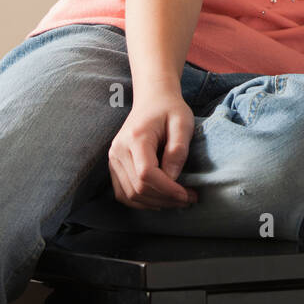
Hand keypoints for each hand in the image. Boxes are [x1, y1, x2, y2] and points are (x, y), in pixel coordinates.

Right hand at [108, 89, 199, 209]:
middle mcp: (119, 150)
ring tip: (178, 200)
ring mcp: (113, 159)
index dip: (167, 189)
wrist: (152, 99)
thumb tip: (172, 178)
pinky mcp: (114, 166)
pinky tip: (160, 200)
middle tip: (189, 199)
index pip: (146, 174)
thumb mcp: (182, 123)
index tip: (188, 194)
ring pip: (130, 195)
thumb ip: (178, 149)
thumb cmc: (170, 109)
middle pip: (137, 188)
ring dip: (155, 203)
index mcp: (136, 138)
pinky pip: (124, 193)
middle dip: (165, 199)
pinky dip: (142, 201)